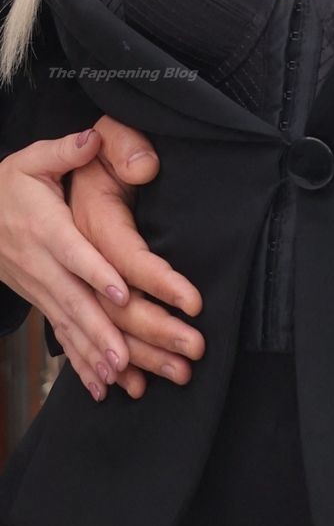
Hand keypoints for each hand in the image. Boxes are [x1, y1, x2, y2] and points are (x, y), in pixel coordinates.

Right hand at [0, 127, 137, 400]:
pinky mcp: (40, 301)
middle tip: (130, 356)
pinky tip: (103, 388)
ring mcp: (38, 289)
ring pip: (69, 325)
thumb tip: (93, 138)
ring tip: (122, 375)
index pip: (73, 254)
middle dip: (104, 330)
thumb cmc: (10, 185)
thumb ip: (65, 151)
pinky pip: (62, 336)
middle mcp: (41, 266)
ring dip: (95, 353)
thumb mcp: (32, 161)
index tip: (121, 293)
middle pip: (74, 301)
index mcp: (45, 228)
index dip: (96, 274)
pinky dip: (81, 363)